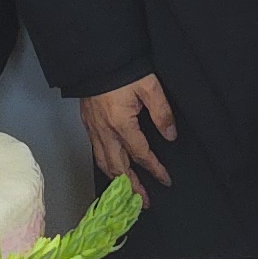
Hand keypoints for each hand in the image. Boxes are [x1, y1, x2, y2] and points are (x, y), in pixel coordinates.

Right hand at [78, 75, 175, 195]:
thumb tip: (170, 135)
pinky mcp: (87, 123)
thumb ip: (162, 113)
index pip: (141, 155)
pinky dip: (106, 164)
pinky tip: (112, 166)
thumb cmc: (122, 69)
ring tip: (128, 191)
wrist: (96, 57)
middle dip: (132, 186)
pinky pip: (96, 151)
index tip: (165, 180)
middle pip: (118, 167)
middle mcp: (104, 131)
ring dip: (117, 179)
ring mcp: (93, 128)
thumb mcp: (150, 87)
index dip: (155, 169)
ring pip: (104, 162)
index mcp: (121, 124)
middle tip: (143, 201)